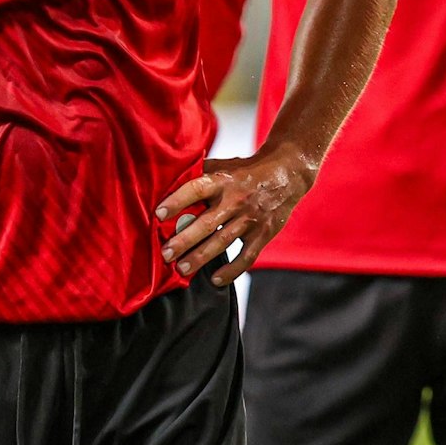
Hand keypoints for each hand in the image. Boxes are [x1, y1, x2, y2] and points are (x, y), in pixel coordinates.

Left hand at [155, 143, 314, 286]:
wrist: (287, 173)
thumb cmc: (247, 171)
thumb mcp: (224, 165)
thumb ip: (200, 174)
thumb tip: (167, 180)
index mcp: (223, 180)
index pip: (196, 189)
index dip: (177, 200)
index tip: (158, 214)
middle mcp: (236, 200)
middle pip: (207, 223)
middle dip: (184, 240)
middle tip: (165, 254)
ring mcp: (250, 218)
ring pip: (222, 242)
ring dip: (200, 258)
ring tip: (182, 269)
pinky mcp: (263, 233)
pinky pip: (246, 257)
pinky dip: (232, 271)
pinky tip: (215, 279)